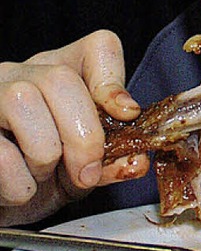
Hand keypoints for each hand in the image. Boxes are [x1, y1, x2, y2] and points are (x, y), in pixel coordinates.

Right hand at [0, 30, 149, 224]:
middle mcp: (21, 74)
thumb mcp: (85, 163)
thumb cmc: (44, 176)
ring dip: (45, 155)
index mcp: (60, 71)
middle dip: (83, 134)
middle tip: (87, 171)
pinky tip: (21, 188)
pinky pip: (0, 152)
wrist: (4, 204)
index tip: (125, 116)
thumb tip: (137, 160)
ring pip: (23, 100)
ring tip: (43, 175)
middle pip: (60, 78)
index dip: (114, 81)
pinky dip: (21, 184)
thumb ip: (111, 157)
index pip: (99, 46)